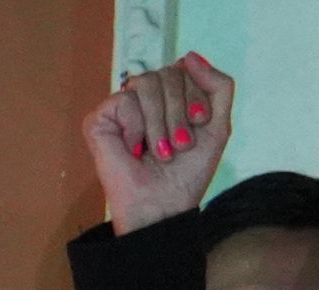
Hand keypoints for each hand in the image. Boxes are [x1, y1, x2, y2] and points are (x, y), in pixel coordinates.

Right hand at [82, 52, 234, 234]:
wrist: (165, 204)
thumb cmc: (188, 172)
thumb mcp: (218, 127)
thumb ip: (218, 88)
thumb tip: (191, 55)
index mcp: (171, 97)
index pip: (185, 70)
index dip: (196, 96)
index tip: (201, 123)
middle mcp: (145, 97)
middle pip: (168, 74)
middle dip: (181, 113)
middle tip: (181, 144)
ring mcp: (122, 106)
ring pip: (147, 82)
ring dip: (162, 124)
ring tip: (162, 151)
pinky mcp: (100, 118)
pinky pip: (125, 100)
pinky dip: (139, 128)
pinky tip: (136, 149)